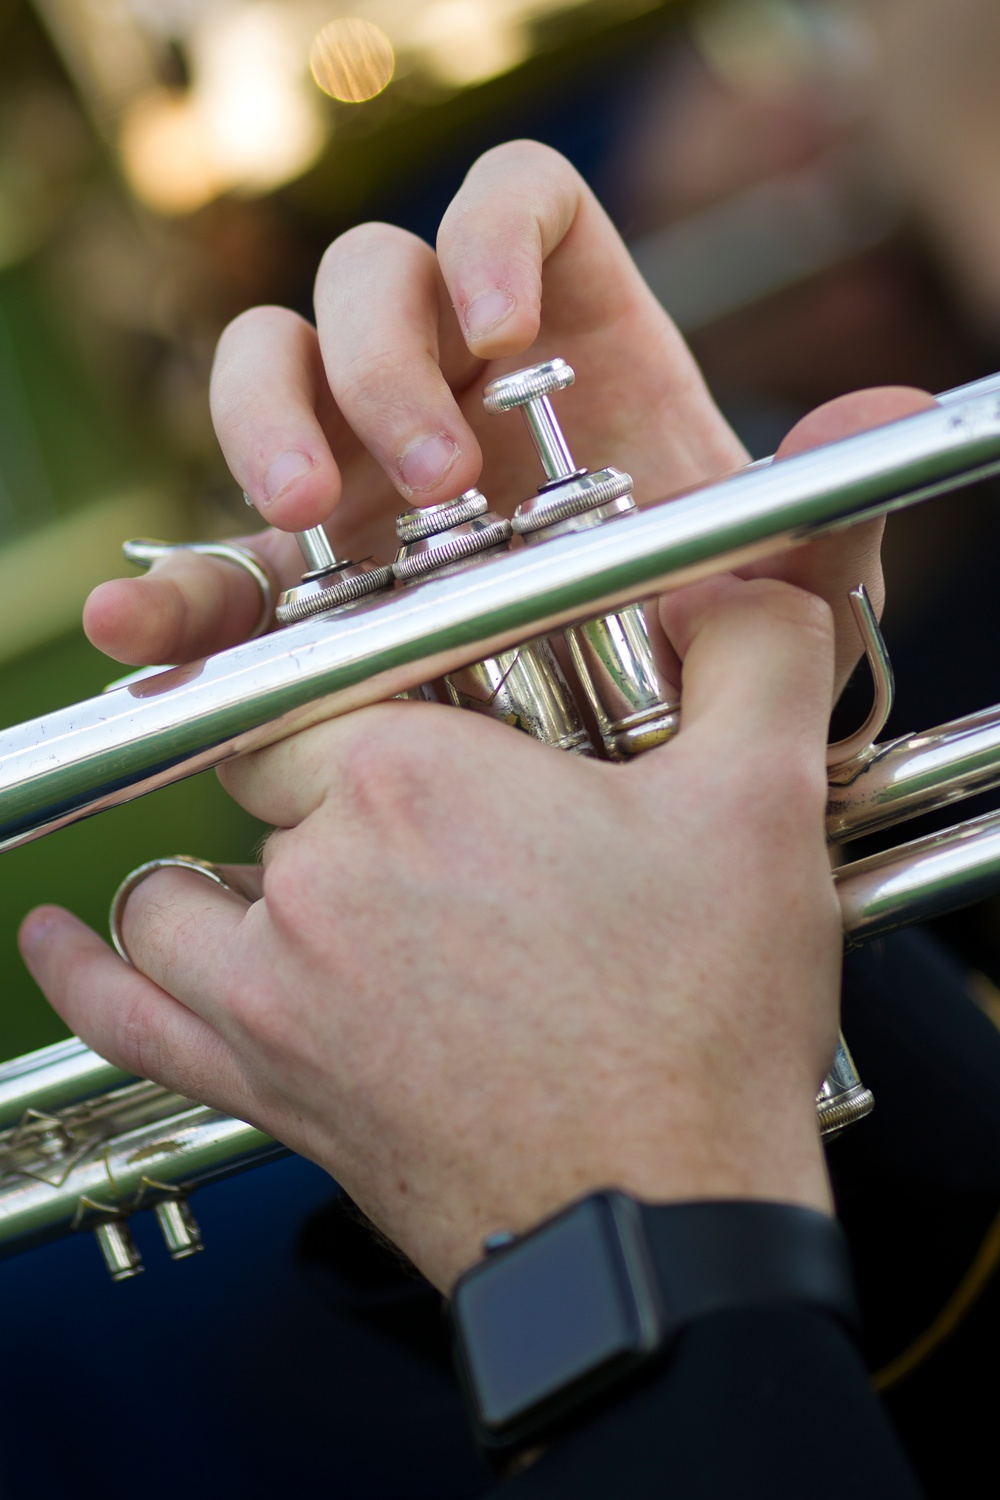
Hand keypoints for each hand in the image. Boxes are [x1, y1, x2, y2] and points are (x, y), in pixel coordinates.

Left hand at [21, 573, 839, 1292]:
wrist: (654, 1221)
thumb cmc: (696, 1023)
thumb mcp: (762, 810)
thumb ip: (757, 657)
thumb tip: (745, 585)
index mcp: (411, 775)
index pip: (335, 679)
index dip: (391, 692)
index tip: (445, 721)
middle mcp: (316, 870)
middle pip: (269, 779)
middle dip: (336, 781)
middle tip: (435, 820)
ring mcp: (274, 985)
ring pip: (183, 887)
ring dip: (220, 870)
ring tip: (270, 871)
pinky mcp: (265, 1082)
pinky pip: (130, 1013)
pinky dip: (86, 972)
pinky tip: (54, 939)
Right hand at [80, 140, 931, 693]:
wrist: (635, 778)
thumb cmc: (706, 663)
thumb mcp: (776, 601)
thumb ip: (823, 519)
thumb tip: (874, 410)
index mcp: (572, 354)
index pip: (516, 208)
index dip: (491, 236)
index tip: (500, 331)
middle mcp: (454, 394)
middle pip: (369, 280)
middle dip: (378, 359)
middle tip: (427, 476)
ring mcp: (367, 480)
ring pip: (270, 374)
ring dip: (264, 421)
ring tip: (299, 514)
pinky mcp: (308, 584)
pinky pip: (219, 564)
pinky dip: (176, 593)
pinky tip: (142, 633)